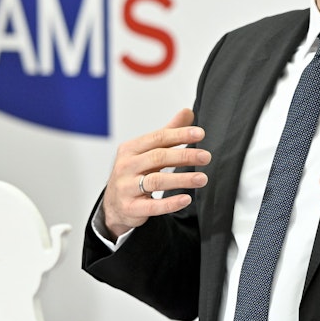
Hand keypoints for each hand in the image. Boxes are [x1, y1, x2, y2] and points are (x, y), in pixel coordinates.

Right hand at [101, 108, 210, 239]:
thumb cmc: (133, 173)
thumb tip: (187, 112)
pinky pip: (153, 206)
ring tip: (202, 179)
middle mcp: (127, 166)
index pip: (158, 138)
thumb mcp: (146, 151)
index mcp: (130, 149)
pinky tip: (186, 199)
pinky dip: (170, 203)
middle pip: (158, 157)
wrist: (113, 205)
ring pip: (156, 181)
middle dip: (184, 156)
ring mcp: (127, 188)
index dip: (179, 134)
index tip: (199, 134)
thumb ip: (167, 132)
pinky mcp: (131, 208)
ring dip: (182, 179)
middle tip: (206, 157)